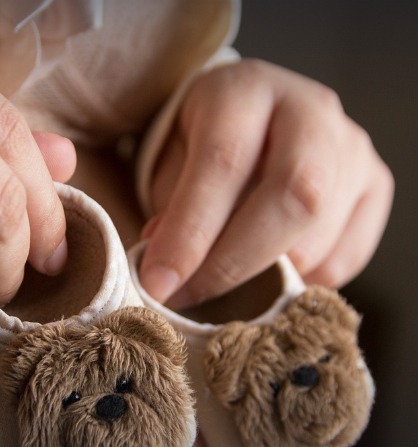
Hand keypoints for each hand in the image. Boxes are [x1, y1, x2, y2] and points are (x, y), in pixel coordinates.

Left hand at [139, 59, 393, 307]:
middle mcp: (312, 110)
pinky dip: (299, 284)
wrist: (255, 123)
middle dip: (235, 263)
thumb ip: (173, 210)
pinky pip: (344, 259)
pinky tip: (268, 273)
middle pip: (293, 196)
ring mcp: (353, 148)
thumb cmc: (207, 143)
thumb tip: (174, 274)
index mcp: (247, 89)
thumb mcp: (175, 161)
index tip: (159, 285)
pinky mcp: (375, 186)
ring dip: (263, 279)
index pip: (224, 162)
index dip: (191, 232)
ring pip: (320, 237)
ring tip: (223, 284)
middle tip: (192, 297)